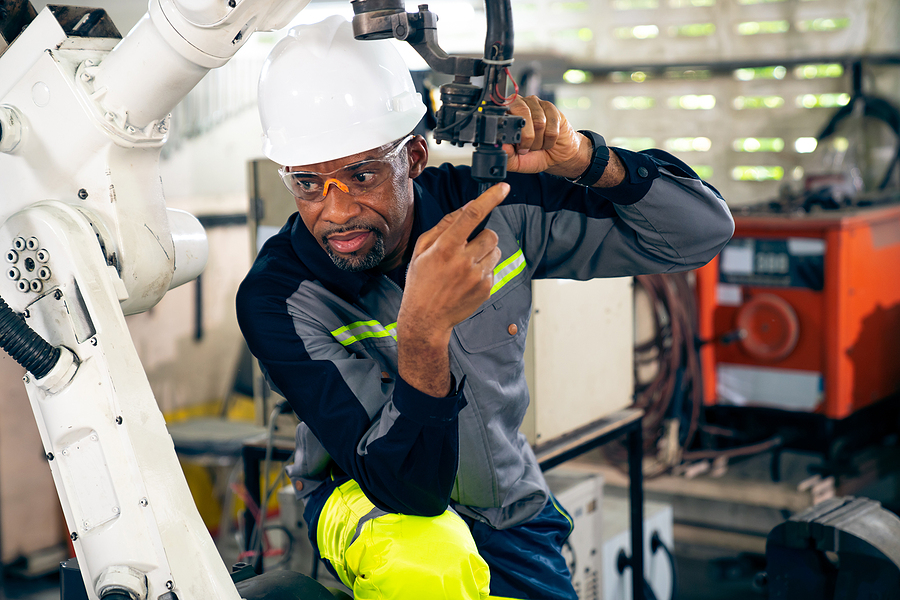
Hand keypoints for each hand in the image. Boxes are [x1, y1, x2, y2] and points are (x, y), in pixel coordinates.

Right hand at [400, 183, 507, 341]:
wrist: (426, 319)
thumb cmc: (421, 283)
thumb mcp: (422, 250)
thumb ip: (444, 226)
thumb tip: (465, 208)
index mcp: (445, 248)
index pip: (472, 215)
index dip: (490, 198)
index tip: (502, 188)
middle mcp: (464, 261)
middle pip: (489, 234)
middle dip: (481, 236)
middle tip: (466, 248)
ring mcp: (477, 276)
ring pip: (495, 251)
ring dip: (484, 252)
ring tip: (465, 265)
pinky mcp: (486, 288)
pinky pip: (493, 268)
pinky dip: (483, 270)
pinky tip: (466, 280)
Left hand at [504, 95, 589, 177]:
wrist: (553, 156)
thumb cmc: (531, 155)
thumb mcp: (516, 160)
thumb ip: (506, 154)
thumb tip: (502, 146)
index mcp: (507, 112)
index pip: (504, 109)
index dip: (508, 127)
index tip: (512, 143)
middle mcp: (522, 104)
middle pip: (522, 111)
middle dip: (525, 136)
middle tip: (524, 149)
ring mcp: (538, 105)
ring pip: (539, 122)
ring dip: (538, 141)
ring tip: (536, 146)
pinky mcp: (553, 110)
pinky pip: (552, 128)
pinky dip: (549, 141)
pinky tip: (547, 143)